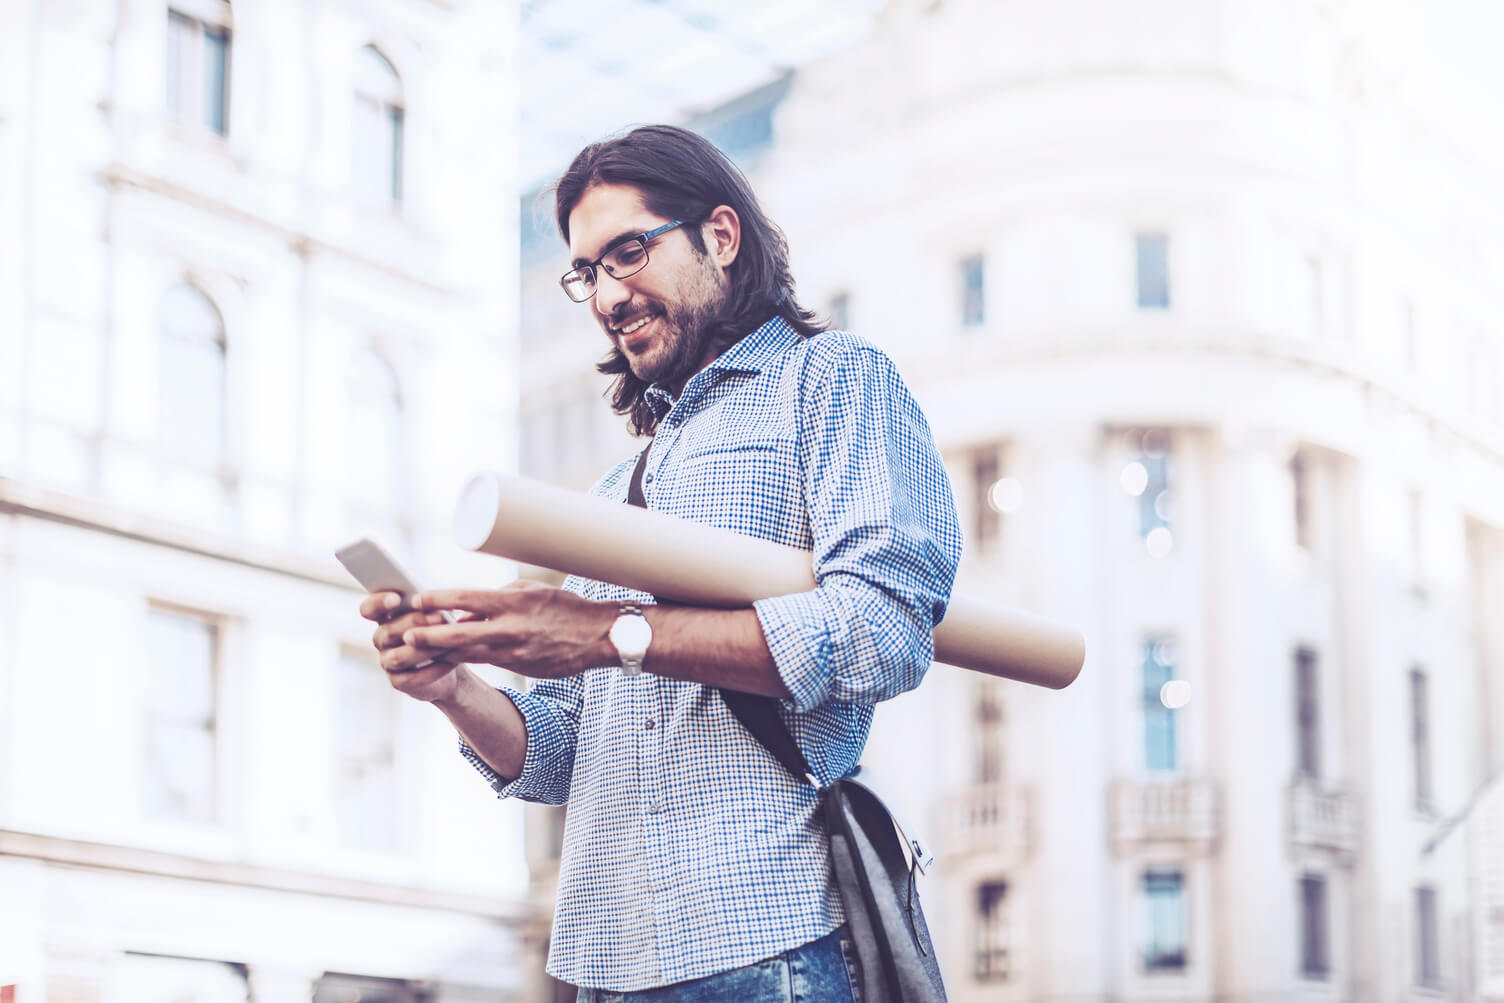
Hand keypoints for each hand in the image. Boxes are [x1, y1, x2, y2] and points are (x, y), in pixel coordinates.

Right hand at [360, 591, 464, 702]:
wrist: (454, 661)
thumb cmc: (444, 629)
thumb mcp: (438, 611)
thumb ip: (430, 604)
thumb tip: (435, 599)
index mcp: (387, 616)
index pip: (369, 609)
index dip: (377, 603)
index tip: (395, 599)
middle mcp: (382, 639)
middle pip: (388, 631)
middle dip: (416, 623)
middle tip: (442, 617)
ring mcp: (387, 661)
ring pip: (399, 657)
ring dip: (427, 648)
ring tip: (451, 642)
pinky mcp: (398, 681)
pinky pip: (411, 678)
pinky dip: (434, 670)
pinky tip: (451, 663)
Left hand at [402, 580, 617, 679]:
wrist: (598, 637)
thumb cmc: (565, 608)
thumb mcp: (531, 592)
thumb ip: (498, 598)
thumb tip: (468, 607)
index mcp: (510, 602)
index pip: (463, 599)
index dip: (435, 601)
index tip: (416, 600)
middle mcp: (507, 628)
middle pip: (455, 634)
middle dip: (426, 635)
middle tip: (404, 634)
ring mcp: (511, 652)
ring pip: (464, 653)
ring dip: (438, 652)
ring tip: (415, 650)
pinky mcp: (516, 667)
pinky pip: (483, 662)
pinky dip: (462, 659)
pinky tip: (445, 659)